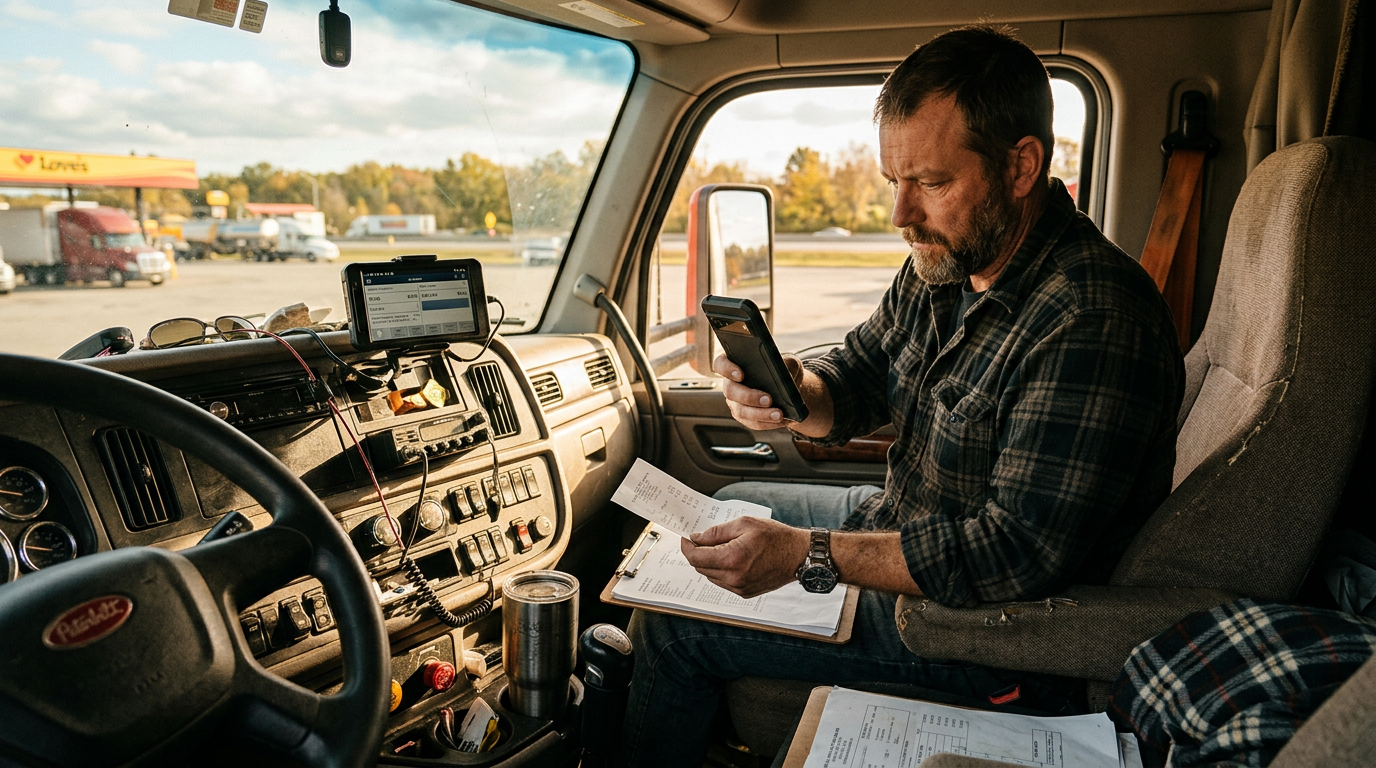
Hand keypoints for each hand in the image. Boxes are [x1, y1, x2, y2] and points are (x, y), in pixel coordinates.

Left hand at [680, 516, 809, 597]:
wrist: (798, 555)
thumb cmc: (775, 537)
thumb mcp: (744, 524)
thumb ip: (716, 532)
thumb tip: (696, 538)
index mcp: (732, 559)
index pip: (695, 558)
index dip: (687, 547)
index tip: (686, 538)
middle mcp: (734, 578)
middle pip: (700, 568)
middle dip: (698, 553)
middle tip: (702, 539)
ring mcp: (739, 588)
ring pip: (710, 575)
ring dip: (710, 562)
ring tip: (722, 547)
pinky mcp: (745, 593)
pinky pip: (723, 582)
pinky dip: (721, 570)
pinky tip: (732, 558)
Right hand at [713, 353, 804, 430]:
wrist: (790, 387)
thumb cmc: (784, 369)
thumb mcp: (788, 362)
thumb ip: (785, 363)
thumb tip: (784, 374)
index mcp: (735, 365)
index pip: (720, 364)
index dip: (726, 369)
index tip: (740, 375)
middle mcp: (730, 384)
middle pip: (730, 391)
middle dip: (749, 396)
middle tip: (768, 399)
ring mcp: (735, 403)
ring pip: (741, 411)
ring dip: (760, 414)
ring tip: (779, 414)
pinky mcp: (745, 418)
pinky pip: (753, 423)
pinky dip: (768, 423)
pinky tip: (782, 420)